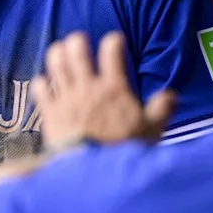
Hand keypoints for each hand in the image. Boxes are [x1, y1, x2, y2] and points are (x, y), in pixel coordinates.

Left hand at [31, 31, 176, 149]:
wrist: (94, 171)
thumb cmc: (124, 150)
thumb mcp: (152, 131)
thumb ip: (162, 110)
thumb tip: (172, 95)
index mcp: (113, 88)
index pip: (111, 51)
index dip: (113, 41)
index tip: (115, 41)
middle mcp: (88, 87)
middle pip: (77, 50)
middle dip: (77, 41)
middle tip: (80, 42)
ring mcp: (66, 97)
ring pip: (56, 63)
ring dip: (57, 54)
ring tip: (60, 52)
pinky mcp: (50, 112)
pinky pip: (40, 88)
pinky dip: (41, 82)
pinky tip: (45, 83)